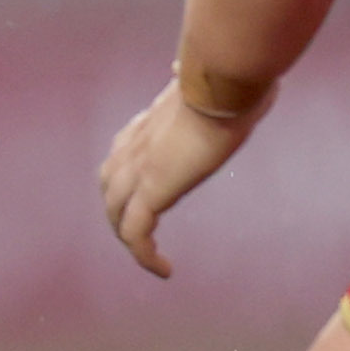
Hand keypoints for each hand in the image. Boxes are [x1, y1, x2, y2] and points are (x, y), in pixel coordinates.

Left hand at [98, 84, 261, 279]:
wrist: (223, 82)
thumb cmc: (232, 80)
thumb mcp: (225, 83)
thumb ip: (223, 89)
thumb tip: (239, 81)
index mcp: (150, 120)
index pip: (123, 149)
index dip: (128, 171)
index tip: (146, 185)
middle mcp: (135, 143)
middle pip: (110, 184)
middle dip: (120, 210)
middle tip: (143, 232)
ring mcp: (138, 168)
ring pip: (116, 212)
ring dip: (129, 235)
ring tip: (149, 256)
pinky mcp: (151, 189)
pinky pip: (135, 233)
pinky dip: (144, 256)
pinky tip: (164, 270)